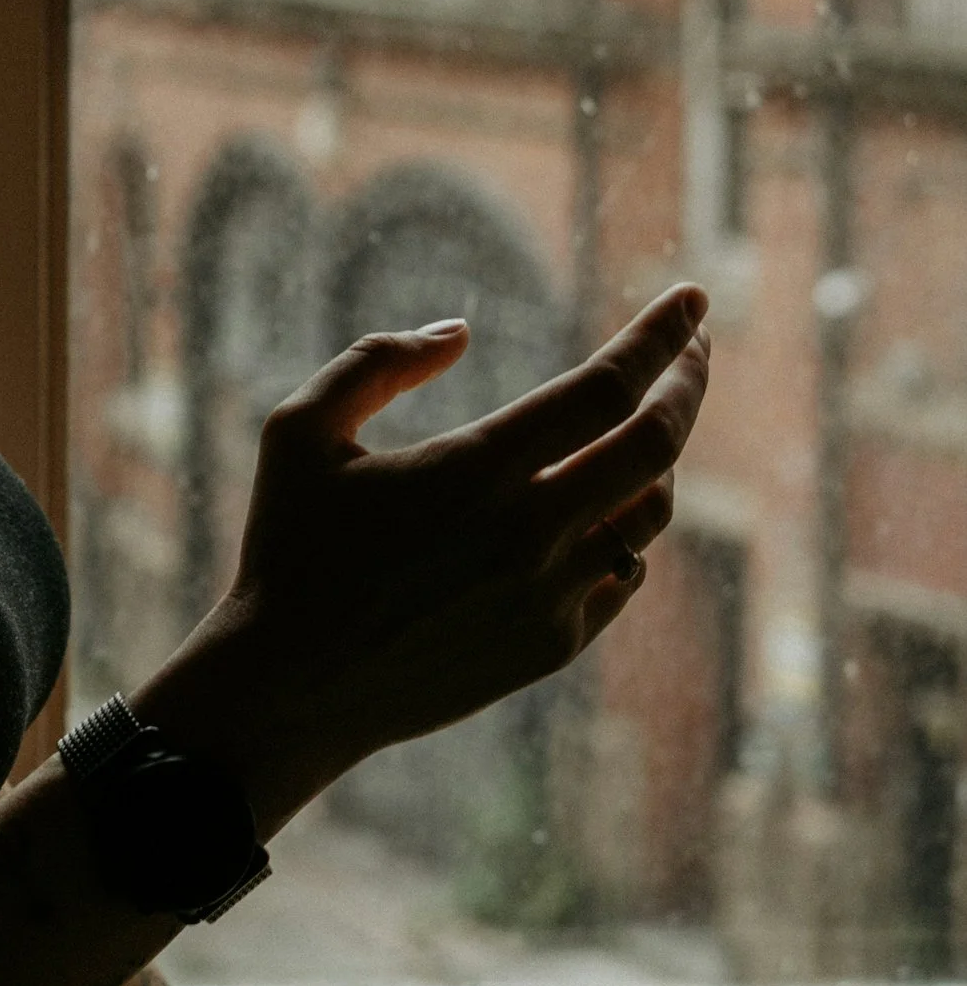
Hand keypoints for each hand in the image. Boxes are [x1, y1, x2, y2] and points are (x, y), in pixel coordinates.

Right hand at [142, 282, 710, 830]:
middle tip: (698, 347)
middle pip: (656, 444)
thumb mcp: (298, 430)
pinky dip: (626, 532)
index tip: (693, 297)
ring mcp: (549, 596)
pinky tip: (605, 512)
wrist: (290, 688)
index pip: (605, 387)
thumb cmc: (287, 548)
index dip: (660, 336)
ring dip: (659, 460)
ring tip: (641, 428)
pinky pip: (624, 576)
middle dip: (689, 382)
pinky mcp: (552, 647)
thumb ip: (377, 362)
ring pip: (650, 513)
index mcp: (475, 468)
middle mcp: (529, 532)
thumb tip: (460, 332)